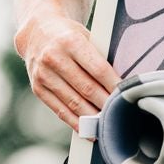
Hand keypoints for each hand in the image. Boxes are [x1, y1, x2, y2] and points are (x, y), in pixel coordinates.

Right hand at [16, 12, 121, 129]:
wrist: (36, 32)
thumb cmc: (69, 35)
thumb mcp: (85, 35)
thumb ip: (100, 56)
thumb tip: (121, 83)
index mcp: (70, 41)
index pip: (98, 69)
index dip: (114, 85)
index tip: (127, 96)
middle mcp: (53, 57)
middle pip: (87, 89)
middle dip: (106, 104)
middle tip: (121, 114)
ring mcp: (43, 74)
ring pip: (73, 102)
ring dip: (93, 117)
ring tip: (107, 125)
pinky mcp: (37, 88)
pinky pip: (60, 110)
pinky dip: (76, 122)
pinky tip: (88, 130)